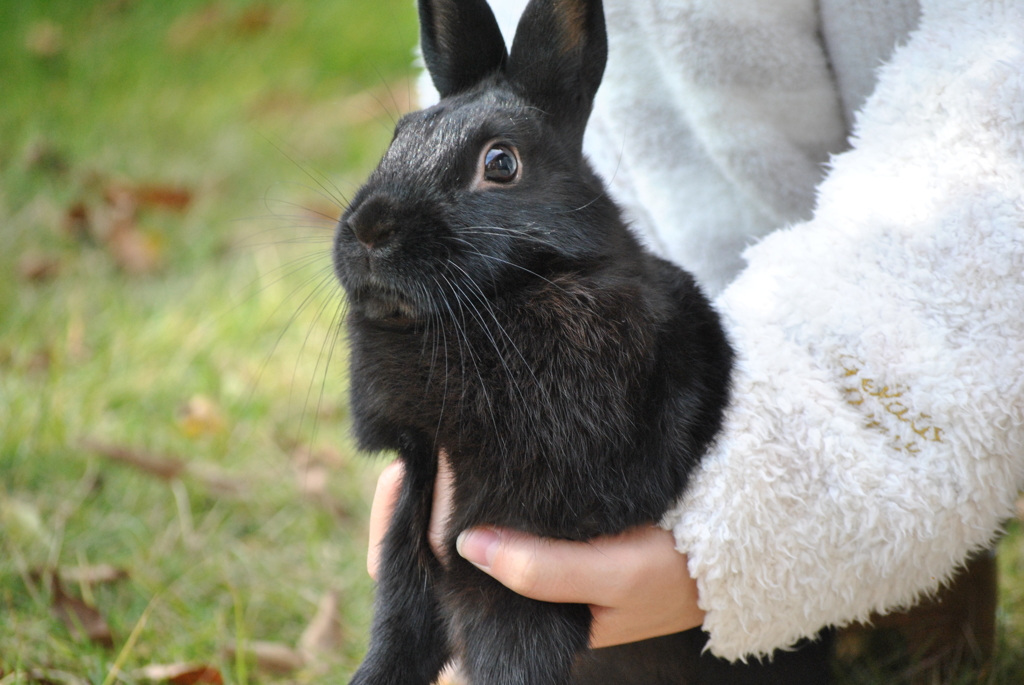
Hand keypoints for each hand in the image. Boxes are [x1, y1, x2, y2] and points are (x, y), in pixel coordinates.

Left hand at [367, 456, 704, 647]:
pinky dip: (483, 471)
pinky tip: (472, 445)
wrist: (732, 545)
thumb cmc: (674, 575)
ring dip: (450, 480)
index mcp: (522, 614)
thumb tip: (466, 545)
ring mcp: (531, 544)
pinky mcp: (550, 513)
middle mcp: (517, 581)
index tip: (403, 484)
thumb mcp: (614, 579)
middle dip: (421, 501)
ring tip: (435, 439)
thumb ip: (543, 571)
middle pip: (442, 543)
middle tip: (412, 450)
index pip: (443, 585)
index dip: (411, 538)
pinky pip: (499, 494)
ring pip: (467, 513)